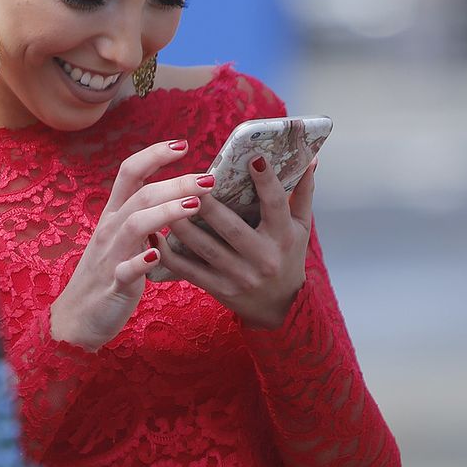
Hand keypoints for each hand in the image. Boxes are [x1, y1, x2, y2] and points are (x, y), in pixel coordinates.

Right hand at [50, 140, 212, 350]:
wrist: (76, 319)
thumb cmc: (106, 276)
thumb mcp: (122, 240)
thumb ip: (144, 219)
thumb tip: (179, 198)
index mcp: (113, 215)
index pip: (130, 172)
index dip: (155, 154)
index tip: (184, 144)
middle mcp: (110, 230)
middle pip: (141, 194)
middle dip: (176, 182)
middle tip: (208, 179)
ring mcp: (110, 256)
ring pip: (135, 224)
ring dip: (165, 212)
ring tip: (195, 206)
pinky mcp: (113, 285)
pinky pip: (125, 270)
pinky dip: (141, 262)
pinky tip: (159, 254)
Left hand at [148, 153, 313, 328]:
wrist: (281, 308)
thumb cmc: (289, 258)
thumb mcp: (301, 228)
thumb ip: (303, 193)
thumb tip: (310, 158)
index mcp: (283, 237)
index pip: (276, 205)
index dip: (266, 182)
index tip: (253, 157)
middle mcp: (262, 258)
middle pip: (232, 228)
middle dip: (210, 206)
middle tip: (192, 181)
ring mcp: (239, 276)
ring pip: (206, 249)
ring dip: (184, 227)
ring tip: (166, 203)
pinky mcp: (220, 289)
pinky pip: (190, 271)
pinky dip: (171, 255)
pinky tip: (156, 235)